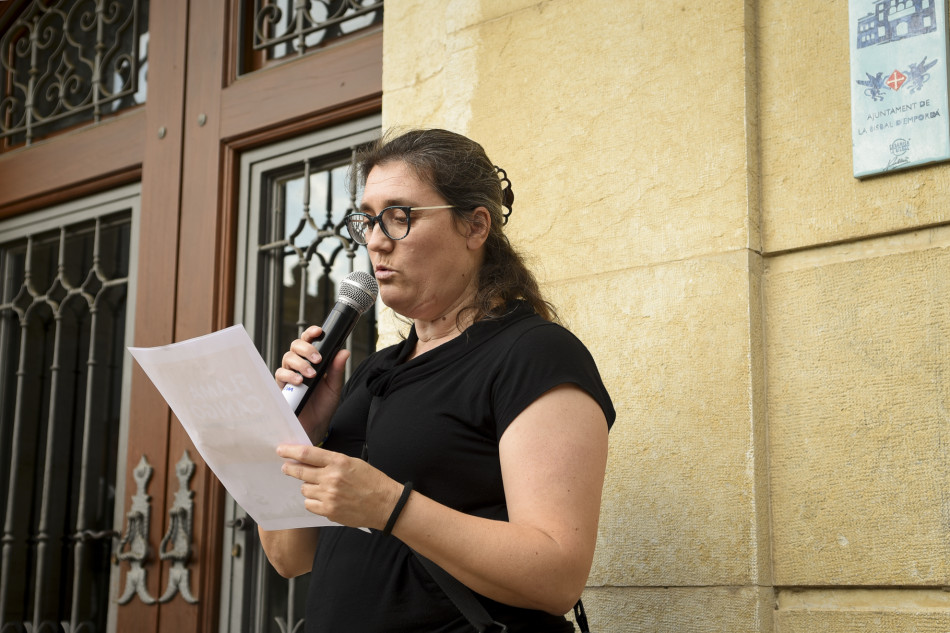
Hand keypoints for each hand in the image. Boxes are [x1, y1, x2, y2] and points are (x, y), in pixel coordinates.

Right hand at [275, 326, 349, 443]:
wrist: (315, 426)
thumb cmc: (323, 406)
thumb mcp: (334, 386)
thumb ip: (337, 369)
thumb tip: (344, 352)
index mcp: (313, 362)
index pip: (309, 342)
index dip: (311, 333)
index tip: (319, 331)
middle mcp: (299, 365)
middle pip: (295, 345)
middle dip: (306, 348)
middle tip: (318, 359)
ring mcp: (290, 375)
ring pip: (288, 358)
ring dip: (300, 363)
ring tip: (311, 374)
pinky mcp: (282, 386)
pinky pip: (280, 374)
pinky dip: (289, 375)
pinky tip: (299, 381)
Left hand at [277, 444, 402, 529]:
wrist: (386, 504)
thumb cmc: (372, 482)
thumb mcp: (353, 463)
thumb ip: (332, 461)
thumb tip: (310, 460)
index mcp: (339, 462)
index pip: (307, 454)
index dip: (291, 451)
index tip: (281, 450)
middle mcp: (331, 478)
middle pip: (300, 471)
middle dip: (290, 468)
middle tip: (285, 467)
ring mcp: (329, 495)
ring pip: (304, 489)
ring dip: (309, 486)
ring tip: (322, 487)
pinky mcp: (329, 511)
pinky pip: (309, 504)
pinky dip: (313, 501)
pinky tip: (324, 499)